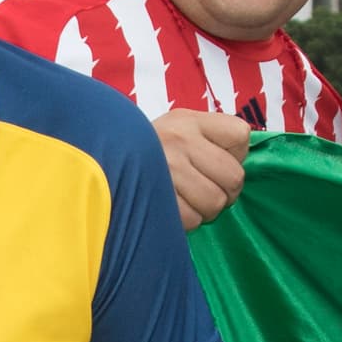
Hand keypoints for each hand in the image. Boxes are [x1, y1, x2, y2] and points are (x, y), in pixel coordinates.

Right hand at [152, 110, 250, 231]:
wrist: (98, 163)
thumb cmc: (149, 150)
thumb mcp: (179, 127)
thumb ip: (213, 137)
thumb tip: (243, 159)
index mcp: (188, 120)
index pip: (240, 136)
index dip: (235, 154)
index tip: (214, 159)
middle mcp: (179, 140)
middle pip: (234, 177)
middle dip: (225, 190)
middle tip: (206, 189)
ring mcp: (167, 169)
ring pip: (215, 202)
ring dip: (207, 209)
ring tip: (189, 200)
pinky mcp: (157, 198)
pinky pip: (192, 219)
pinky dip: (187, 220)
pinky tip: (174, 208)